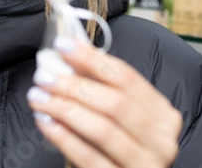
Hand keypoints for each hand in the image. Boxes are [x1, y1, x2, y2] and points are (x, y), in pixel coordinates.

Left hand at [27, 38, 182, 167]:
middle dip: (75, 85)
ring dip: (65, 109)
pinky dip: (64, 137)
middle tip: (45, 76)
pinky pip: (89, 157)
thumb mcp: (126, 117)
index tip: (64, 46)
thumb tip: (69, 60)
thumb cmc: (127, 146)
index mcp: (163, 114)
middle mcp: (160, 139)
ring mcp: (145, 164)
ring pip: (102, 130)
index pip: (127, 78)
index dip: (93, 59)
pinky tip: (46, 122)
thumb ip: (103, 89)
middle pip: (115, 103)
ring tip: (39, 96)